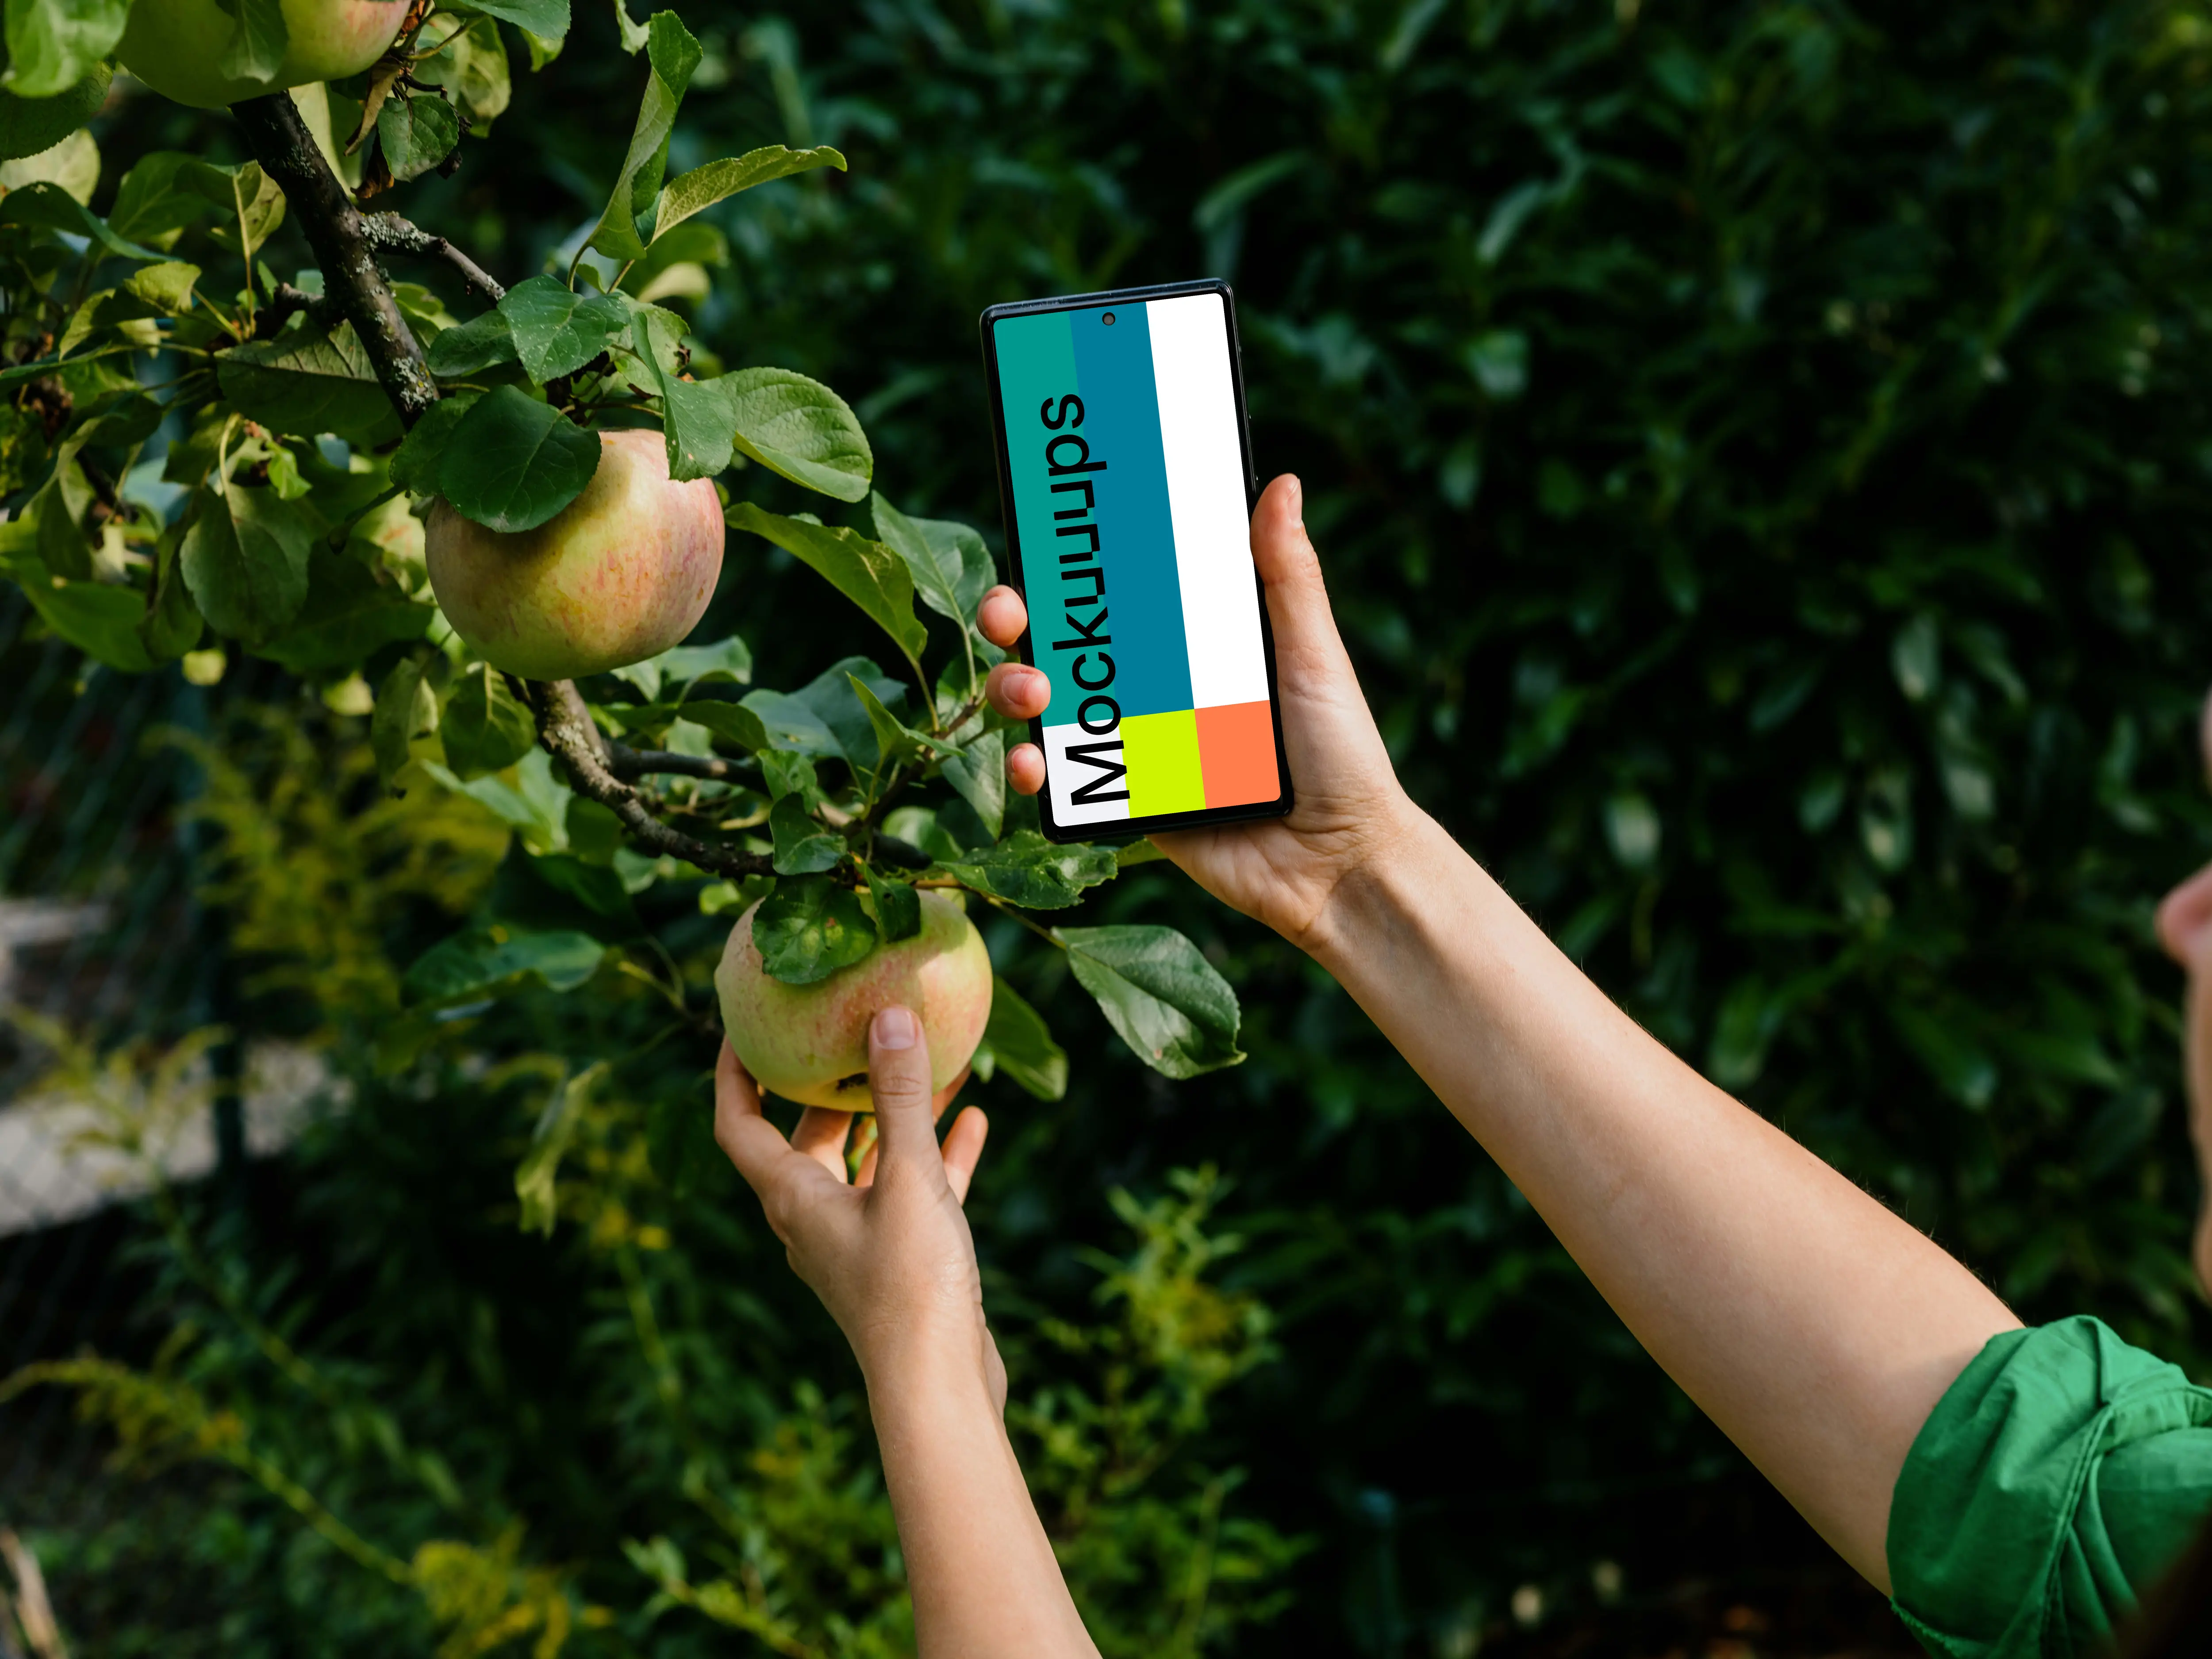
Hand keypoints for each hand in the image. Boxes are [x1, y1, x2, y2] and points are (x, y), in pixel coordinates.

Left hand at [713, 1010, 1003, 1403]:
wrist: (939, 1388)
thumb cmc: (909, 1288)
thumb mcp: (908, 1179)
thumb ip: (900, 1098)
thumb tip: (889, 1015)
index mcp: (793, 1198)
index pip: (738, 1124)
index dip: (732, 1072)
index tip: (742, 1024)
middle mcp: (816, 1217)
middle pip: (810, 1135)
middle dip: (832, 1081)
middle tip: (851, 1025)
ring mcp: (860, 1239)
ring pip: (869, 1159)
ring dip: (895, 1112)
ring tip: (929, 1060)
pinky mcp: (904, 1258)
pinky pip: (915, 1190)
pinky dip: (939, 1153)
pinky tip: (974, 1118)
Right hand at [979, 472, 1420, 952]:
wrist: (1339, 864)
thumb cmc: (1342, 756)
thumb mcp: (1314, 657)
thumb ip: (1289, 577)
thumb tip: (1283, 483)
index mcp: (1192, 641)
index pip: (1117, 587)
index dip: (1070, 557)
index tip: (1040, 526)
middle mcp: (1155, 686)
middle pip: (1063, 638)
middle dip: (1016, 615)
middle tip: (1008, 612)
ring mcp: (1134, 743)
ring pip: (1047, 703)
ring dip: (1013, 686)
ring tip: (1033, 693)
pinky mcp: (1126, 801)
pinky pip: (1062, 779)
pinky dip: (1030, 768)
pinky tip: (1028, 764)